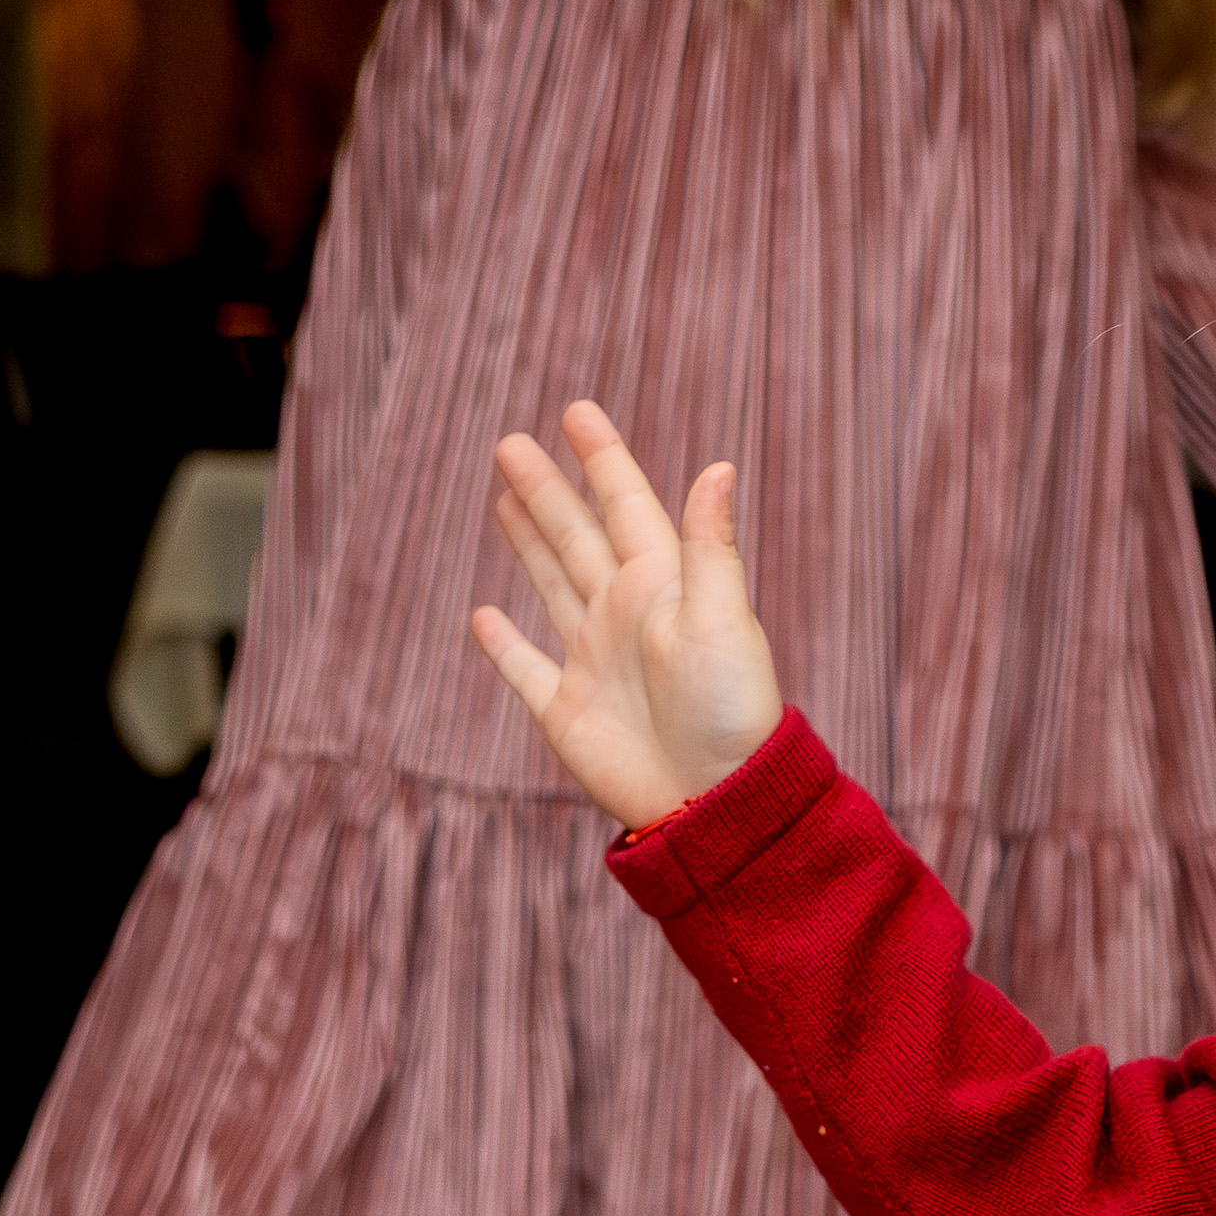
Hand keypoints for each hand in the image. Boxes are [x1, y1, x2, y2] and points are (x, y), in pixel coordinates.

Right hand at [470, 401, 788, 830]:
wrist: (713, 802)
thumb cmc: (731, 713)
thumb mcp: (722, 620)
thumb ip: (711, 546)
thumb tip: (720, 467)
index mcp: (662, 586)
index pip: (626, 506)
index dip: (602, 460)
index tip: (577, 412)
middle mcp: (624, 615)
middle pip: (576, 536)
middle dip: (546, 490)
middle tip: (510, 443)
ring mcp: (594, 661)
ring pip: (552, 585)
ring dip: (528, 543)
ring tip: (504, 498)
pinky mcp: (567, 711)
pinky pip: (527, 668)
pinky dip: (503, 644)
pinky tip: (483, 617)